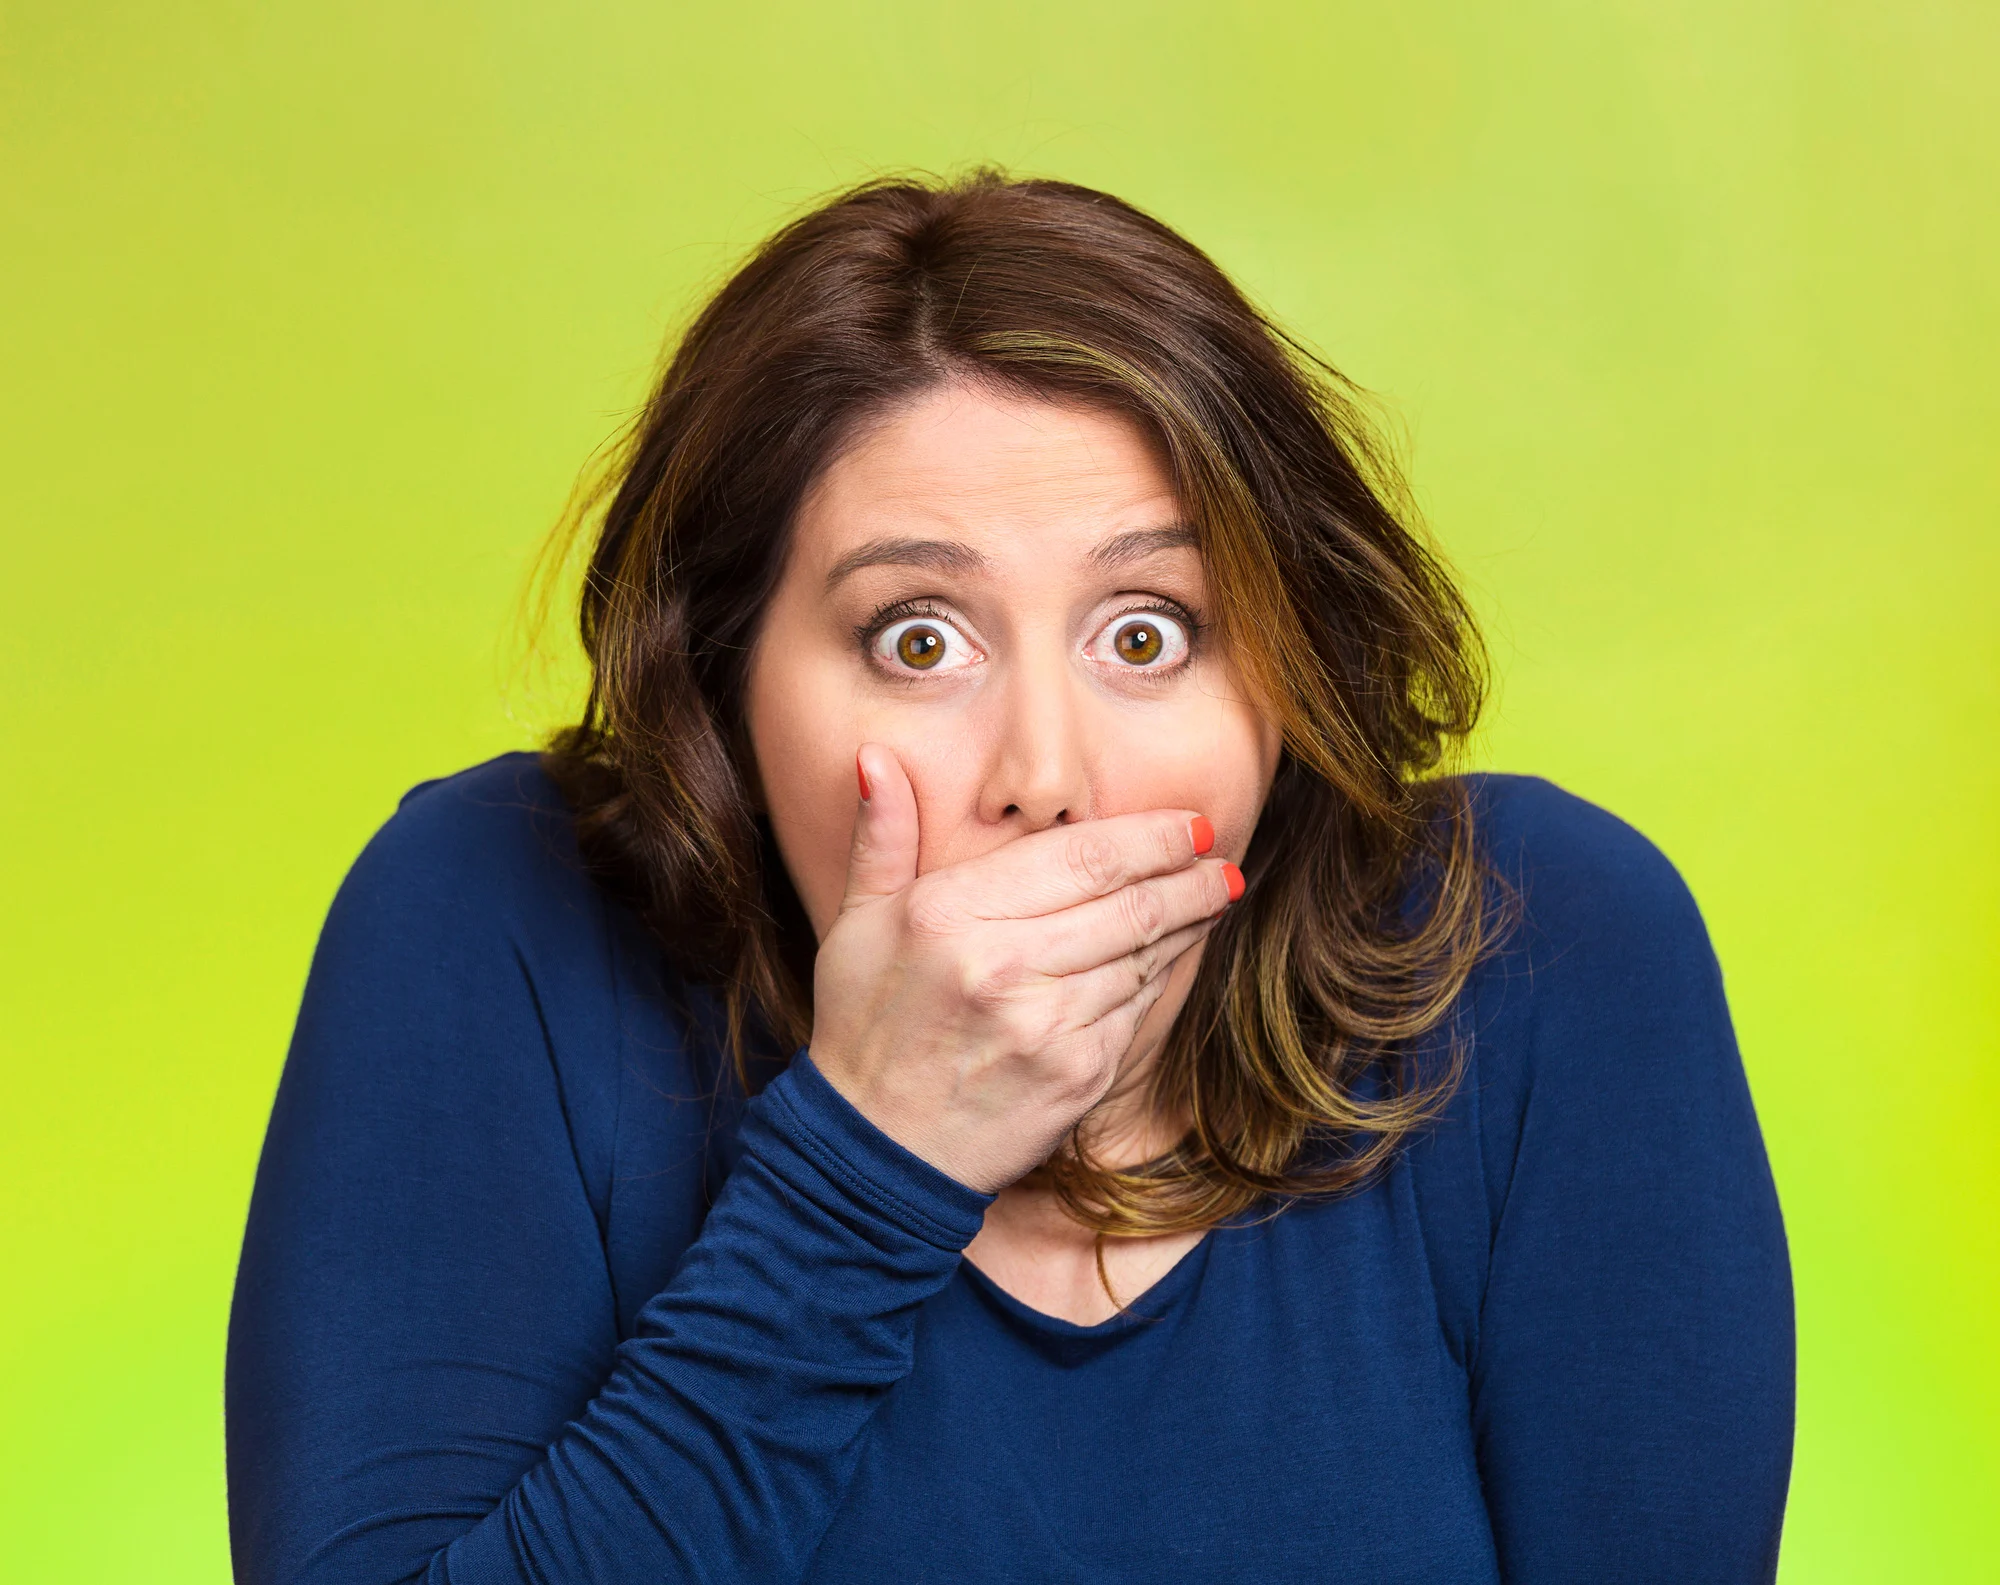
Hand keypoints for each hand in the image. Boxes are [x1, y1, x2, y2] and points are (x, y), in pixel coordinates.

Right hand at [806, 744, 1242, 1192]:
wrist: (875, 1153)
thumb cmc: (864, 1029)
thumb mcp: (856, 925)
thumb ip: (882, 838)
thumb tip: (877, 757)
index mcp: (950, 915)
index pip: (1081, 857)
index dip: (1149, 836)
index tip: (1190, 825)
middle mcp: (1003, 965)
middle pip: (1129, 902)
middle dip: (1189, 875)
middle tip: (1219, 859)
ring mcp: (1046, 1025)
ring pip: (1143, 955)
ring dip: (1187, 924)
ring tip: (1212, 897)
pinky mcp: (1076, 1075)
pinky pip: (1136, 1010)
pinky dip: (1160, 978)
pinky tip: (1172, 957)